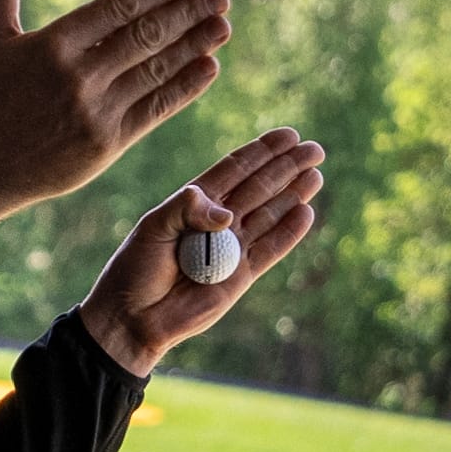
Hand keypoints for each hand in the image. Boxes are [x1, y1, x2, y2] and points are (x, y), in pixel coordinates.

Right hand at [0, 0, 231, 246]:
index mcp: (53, 44)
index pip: (119, 7)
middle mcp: (77, 75)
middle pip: (145, 35)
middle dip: (188, 13)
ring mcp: (95, 111)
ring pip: (156, 70)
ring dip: (195, 45)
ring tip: (223, 25)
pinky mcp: (108, 144)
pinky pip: (156, 109)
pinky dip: (185, 87)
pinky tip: (209, 67)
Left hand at [77, 126, 323, 375]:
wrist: (134, 316)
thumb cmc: (136, 267)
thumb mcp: (153, 228)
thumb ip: (186, 211)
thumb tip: (226, 212)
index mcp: (194, 203)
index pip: (234, 170)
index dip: (261, 152)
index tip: (287, 135)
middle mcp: (217, 222)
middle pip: (259, 188)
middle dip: (286, 168)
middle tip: (314, 149)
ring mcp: (232, 248)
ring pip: (269, 215)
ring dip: (293, 194)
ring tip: (316, 174)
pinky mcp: (241, 276)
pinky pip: (270, 250)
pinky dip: (289, 233)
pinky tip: (306, 212)